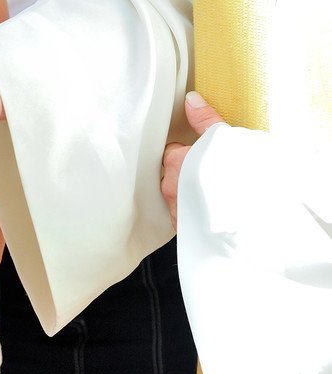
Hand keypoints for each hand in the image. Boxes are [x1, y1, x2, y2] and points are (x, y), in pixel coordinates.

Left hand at [162, 92, 226, 228]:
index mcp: (177, 161)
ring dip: (188, 194)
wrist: (249, 215)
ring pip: (176, 196)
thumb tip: (191, 100)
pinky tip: (211, 212)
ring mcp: (175, 208)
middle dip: (186, 173)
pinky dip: (193, 213)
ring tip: (213, 193)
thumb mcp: (225, 138)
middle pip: (172, 175)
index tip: (200, 154)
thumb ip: (205, 119)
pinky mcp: (183, 228)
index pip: (171, 152)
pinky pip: (183, 217)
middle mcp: (170, 186)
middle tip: (210, 173)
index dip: (186, 152)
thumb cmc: (238, 174)